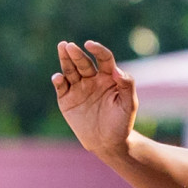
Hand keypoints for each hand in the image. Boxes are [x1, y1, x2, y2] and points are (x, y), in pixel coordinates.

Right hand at [53, 40, 136, 156]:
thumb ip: (126, 85)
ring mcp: (78, 88)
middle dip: (77, 54)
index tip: (90, 45)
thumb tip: (117, 70)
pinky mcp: (66, 99)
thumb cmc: (122, 123)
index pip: (104, 59)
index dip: (98, 50)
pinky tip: (58, 77)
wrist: (108, 142)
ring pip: (70, 70)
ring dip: (65, 59)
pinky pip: (61, 86)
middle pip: (84, 62)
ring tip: (62, 47)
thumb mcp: (128, 105)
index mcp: (109, 77)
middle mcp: (92, 79)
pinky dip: (58, 81)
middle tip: (69, 46)